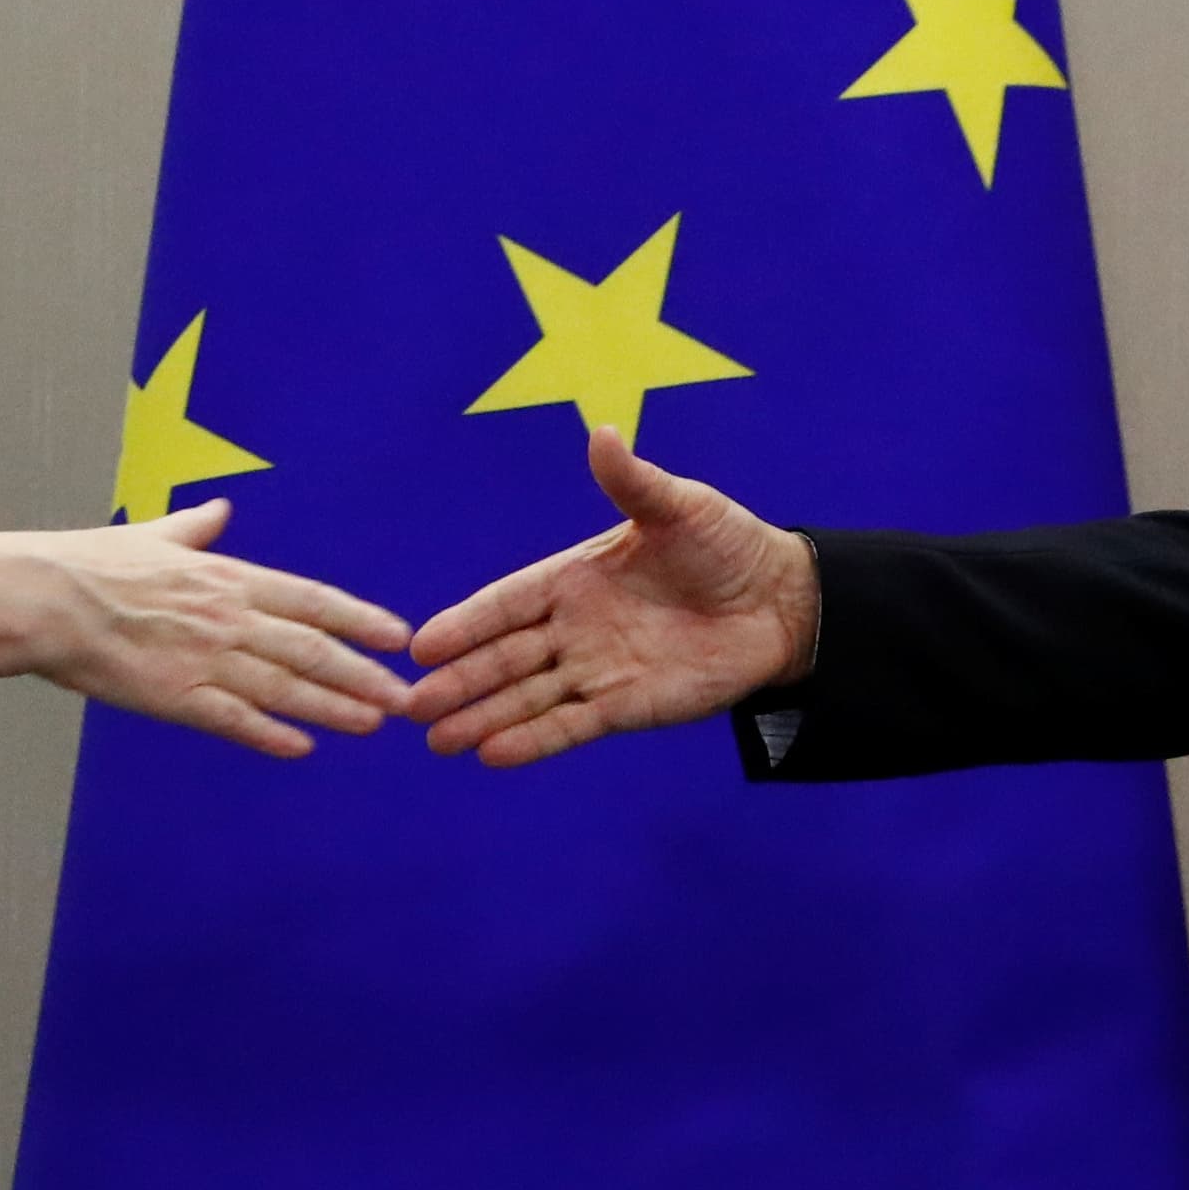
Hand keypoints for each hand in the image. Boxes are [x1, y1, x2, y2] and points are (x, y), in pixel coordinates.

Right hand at [0, 501, 410, 756]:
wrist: (43, 599)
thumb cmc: (91, 565)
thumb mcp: (153, 535)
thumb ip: (195, 528)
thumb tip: (219, 510)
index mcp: (227, 576)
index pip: (312, 599)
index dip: (361, 619)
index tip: (399, 637)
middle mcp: (228, 616)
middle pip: (312, 648)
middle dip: (364, 674)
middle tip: (407, 697)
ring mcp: (204, 658)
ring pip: (285, 687)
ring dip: (334, 707)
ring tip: (373, 724)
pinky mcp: (175, 696)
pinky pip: (234, 720)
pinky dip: (271, 734)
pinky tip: (301, 748)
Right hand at [407, 428, 816, 766]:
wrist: (780, 602)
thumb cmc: (727, 545)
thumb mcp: (680, 507)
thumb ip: (634, 482)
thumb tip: (602, 433)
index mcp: (574, 575)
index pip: (507, 603)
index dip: (465, 623)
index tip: (420, 645)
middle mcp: (574, 626)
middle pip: (503, 657)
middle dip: (458, 681)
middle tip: (408, 705)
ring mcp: (595, 669)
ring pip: (526, 698)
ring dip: (482, 718)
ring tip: (436, 742)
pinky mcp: (624, 706)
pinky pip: (569, 725)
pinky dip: (532, 741)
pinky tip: (491, 756)